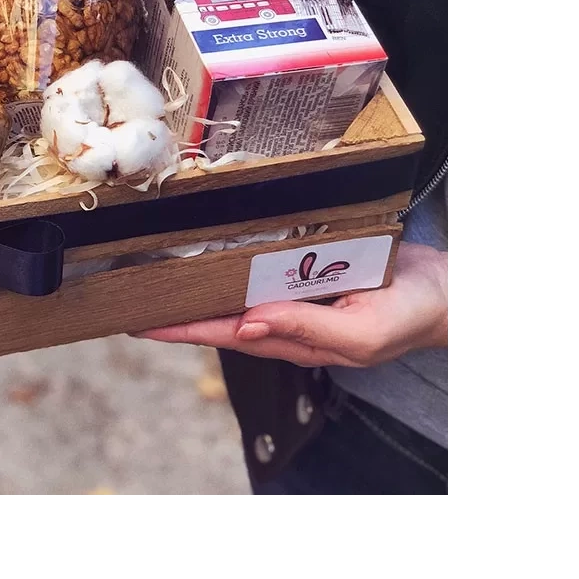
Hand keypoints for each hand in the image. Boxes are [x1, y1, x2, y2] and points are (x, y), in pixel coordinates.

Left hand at [133, 241, 446, 367]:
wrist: (449, 290)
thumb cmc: (410, 318)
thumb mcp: (361, 333)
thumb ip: (306, 330)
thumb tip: (247, 325)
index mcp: (291, 336)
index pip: (220, 332)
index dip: (177, 328)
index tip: (137, 322)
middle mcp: (285, 312)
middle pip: (217, 309)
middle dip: (174, 303)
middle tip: (129, 288)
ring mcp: (295, 288)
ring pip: (235, 282)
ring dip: (198, 275)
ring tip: (155, 265)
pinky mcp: (309, 262)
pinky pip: (263, 259)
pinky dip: (235, 253)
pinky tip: (214, 241)